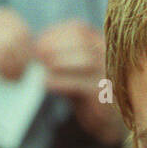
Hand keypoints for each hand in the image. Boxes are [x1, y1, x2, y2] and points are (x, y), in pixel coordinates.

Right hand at [0, 8, 34, 142]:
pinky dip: (8, 67)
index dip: (26, 40)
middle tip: (22, 73)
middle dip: (26, 51)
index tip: (26, 63)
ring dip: (19, 62)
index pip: (13, 19)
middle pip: (15, 28)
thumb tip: (30, 61)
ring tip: (13, 78)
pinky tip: (5, 78)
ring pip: (10, 40)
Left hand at [33, 20, 121, 144]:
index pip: (79, 29)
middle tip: (37, 55)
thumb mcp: (73, 67)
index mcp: (101, 42)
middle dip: (56, 46)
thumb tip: (35, 48)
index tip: (38, 43)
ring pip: (86, 59)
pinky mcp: (106, 94)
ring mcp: (111, 74)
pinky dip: (62, 82)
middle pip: (83, 41)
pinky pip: (84, 84)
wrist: (105, 118)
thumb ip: (60, 55)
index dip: (56, 33)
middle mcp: (110, 55)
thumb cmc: (85, 90)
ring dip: (59, 62)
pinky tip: (48, 83)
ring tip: (42, 68)